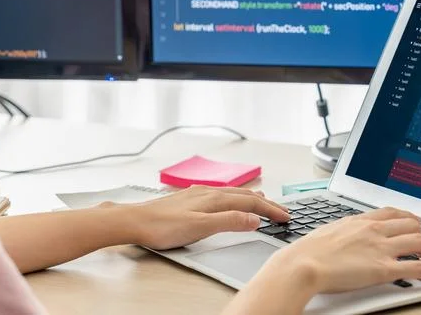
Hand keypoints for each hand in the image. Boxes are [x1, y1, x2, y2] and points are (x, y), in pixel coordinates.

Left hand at [113, 185, 290, 249]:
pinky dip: (233, 198)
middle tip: (281, 210)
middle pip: (244, 195)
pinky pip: (220, 195)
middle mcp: (208, 193)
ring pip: (232, 194)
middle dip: (265, 202)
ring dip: (250, 198)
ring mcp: (198, 194)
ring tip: (262, 199)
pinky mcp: (188, 199)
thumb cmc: (162, 226)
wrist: (134, 221)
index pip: (250, 202)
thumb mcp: (200, 227)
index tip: (285, 217)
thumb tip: (254, 218)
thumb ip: (229, 221)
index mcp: (214, 199)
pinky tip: (227, 199)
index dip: (270, 210)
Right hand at [265, 207, 420, 293]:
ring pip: (420, 242)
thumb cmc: (306, 252)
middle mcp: (374, 230)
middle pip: (412, 224)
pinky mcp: (385, 269)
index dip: (408, 218)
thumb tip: (345, 235)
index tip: (415, 222)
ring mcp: (382, 248)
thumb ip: (343, 231)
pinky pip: (420, 268)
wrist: (301, 264)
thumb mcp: (327, 232)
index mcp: (360, 220)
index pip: (393, 212)